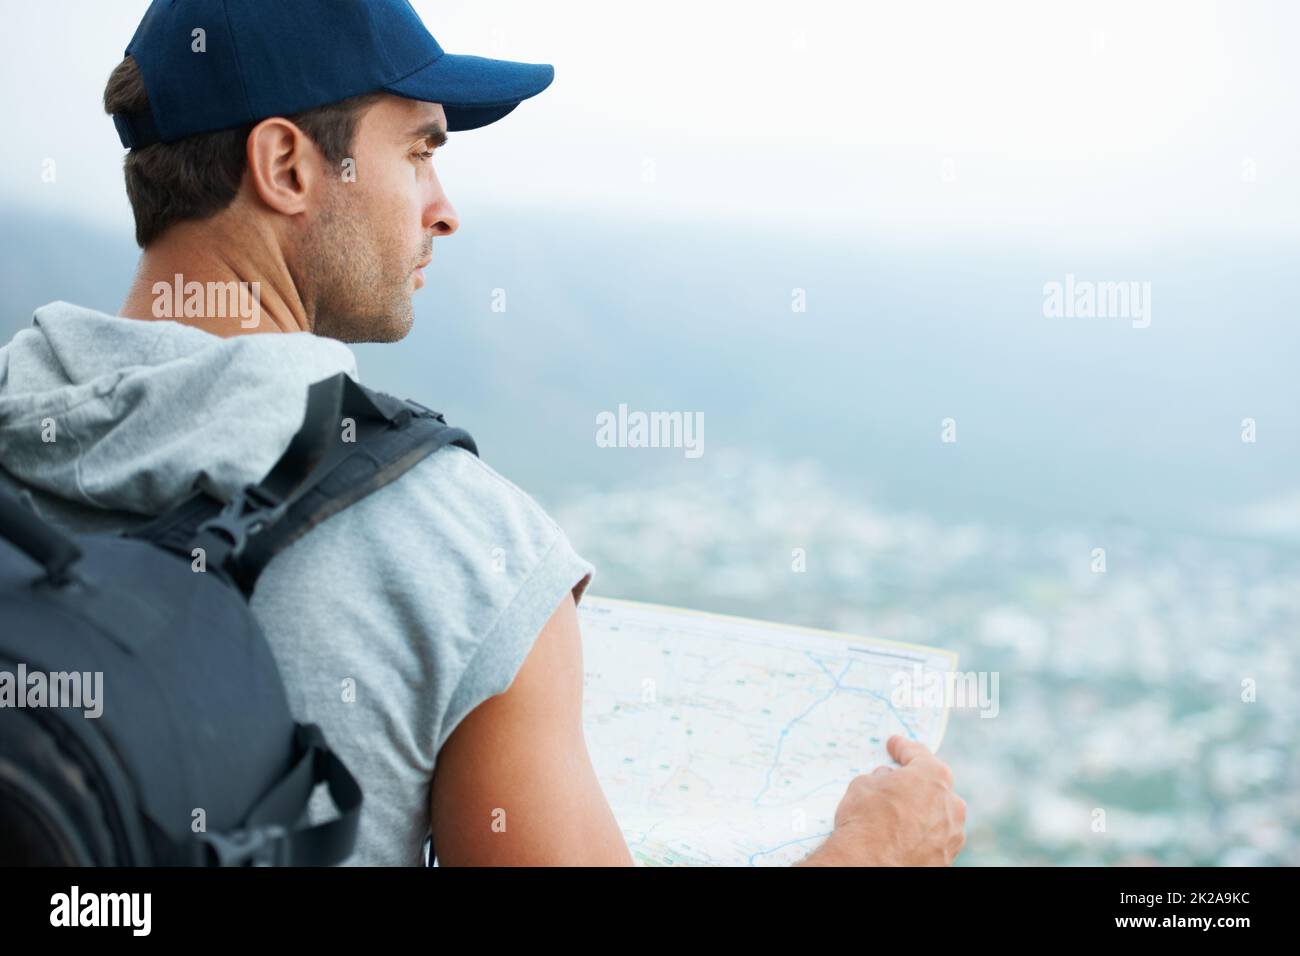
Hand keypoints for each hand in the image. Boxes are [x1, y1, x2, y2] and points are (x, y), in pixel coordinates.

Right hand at [797, 735, 965, 865]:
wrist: (869, 865)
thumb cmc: (866, 820)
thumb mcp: (863, 785)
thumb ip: (882, 778)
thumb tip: (887, 780)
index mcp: (933, 777)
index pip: (919, 755)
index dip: (903, 748)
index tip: (895, 744)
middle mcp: (950, 804)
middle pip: (934, 787)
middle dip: (916, 784)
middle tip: (895, 784)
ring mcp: (952, 834)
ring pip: (938, 816)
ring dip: (921, 813)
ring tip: (898, 817)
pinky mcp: (947, 859)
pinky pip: (934, 840)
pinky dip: (921, 837)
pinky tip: (903, 839)